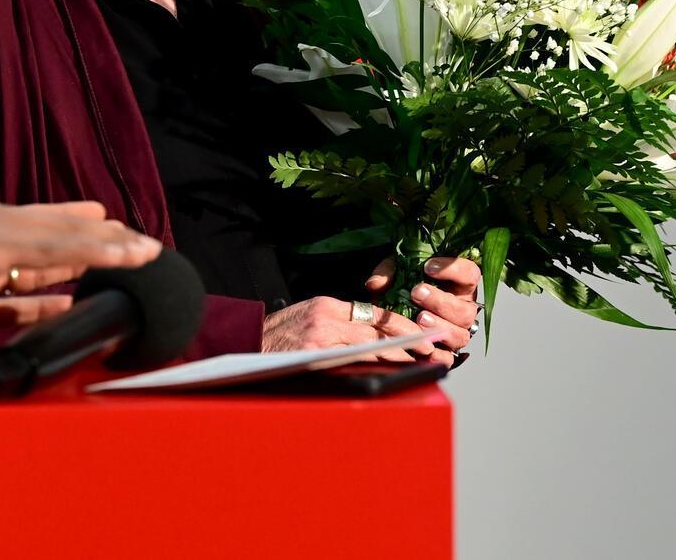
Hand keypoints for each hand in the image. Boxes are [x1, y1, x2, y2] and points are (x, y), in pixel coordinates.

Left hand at [0, 198, 161, 339]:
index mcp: (8, 219)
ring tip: (104, 280)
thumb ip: (56, 247)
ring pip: (37, 279)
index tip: (142, 242)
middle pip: (58, 246)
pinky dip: (38, 314)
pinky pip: (10, 312)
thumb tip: (113, 242)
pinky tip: (61, 312)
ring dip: (70, 279)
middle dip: (94, 248)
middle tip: (132, 249)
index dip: (108, 236)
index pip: (71, 227)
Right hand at [259, 296, 426, 359]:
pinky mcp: (314, 354)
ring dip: (397, 353)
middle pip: (376, 327)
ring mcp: (320, 337)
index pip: (372, 313)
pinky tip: (389, 371)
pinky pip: (351, 359)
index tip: (421, 333)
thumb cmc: (274, 337)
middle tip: (432, 349)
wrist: (243, 343)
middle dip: (407, 339)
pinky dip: (372, 364)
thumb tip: (366, 336)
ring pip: (369, 344)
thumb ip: (334, 323)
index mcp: (326, 306)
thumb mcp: (306, 317)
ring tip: (419, 361)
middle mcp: (326, 317)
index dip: (400, 324)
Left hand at [366, 255, 482, 365]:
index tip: (428, 267)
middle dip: (441, 301)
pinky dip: (436, 354)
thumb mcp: (396, 271)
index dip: (453, 270)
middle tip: (417, 292)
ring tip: (419, 318)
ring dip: (439, 326)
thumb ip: (388, 273)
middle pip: (466, 310)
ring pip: (460, 334)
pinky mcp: (444, 352)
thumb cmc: (403, 287)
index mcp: (458, 286)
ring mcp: (455, 332)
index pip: (470, 273)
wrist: (393, 309)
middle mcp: (462, 310)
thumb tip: (376, 284)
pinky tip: (422, 345)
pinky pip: (447, 358)